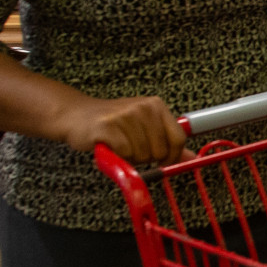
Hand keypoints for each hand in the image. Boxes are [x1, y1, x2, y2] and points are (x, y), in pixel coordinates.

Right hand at [60, 95, 186, 165]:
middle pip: (160, 151)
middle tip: (130, 146)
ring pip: (141, 155)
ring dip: (129, 157)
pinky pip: (124, 154)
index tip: (161, 160)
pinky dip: (117, 156)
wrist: (75, 115)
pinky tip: (110, 145)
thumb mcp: (144, 127)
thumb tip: (192, 158)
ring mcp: (125, 116)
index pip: (178, 138)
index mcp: (156, 106)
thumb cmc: (112, 123)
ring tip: (118, 144)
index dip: (171, 156)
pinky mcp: (108, 127)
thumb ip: (168, 142)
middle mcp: (143, 107)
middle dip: (145, 156)